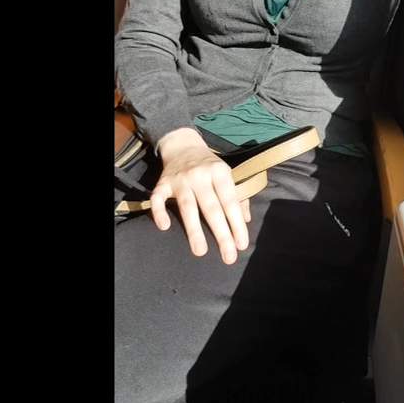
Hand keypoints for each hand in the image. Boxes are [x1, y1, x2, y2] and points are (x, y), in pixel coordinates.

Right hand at [151, 127, 250, 263]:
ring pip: (188, 206)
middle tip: (228, 257)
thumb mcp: (227, 175)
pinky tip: (164, 227)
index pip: (230, 202)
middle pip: (211, 208)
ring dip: (194, 230)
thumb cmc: (210, 166)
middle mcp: (200, 175)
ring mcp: (180, 179)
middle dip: (221, 234)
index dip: (236, 224)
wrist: (183, 144)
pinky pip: (158, 198)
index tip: (241, 245)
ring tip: (200, 252)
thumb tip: (245, 220)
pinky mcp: (162, 182)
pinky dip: (159, 211)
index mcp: (220, 172)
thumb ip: (238, 196)